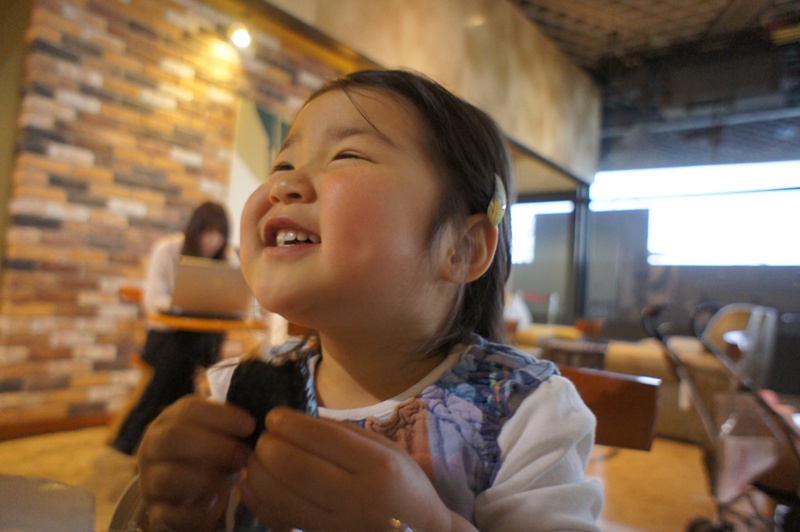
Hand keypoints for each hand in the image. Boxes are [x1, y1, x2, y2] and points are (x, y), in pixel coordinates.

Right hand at [137, 396, 254, 531]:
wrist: (174, 489)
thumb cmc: (201, 451)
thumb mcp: (210, 431)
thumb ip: (226, 426)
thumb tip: (252, 425)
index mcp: (168, 420)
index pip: (189, 410)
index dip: (222, 417)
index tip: (250, 425)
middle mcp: (152, 447)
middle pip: (174, 438)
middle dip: (215, 446)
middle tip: (243, 455)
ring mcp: (149, 480)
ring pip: (170, 477)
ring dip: (209, 478)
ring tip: (236, 477)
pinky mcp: (155, 512)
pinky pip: (171, 514)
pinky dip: (197, 510)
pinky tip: (216, 503)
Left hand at [239, 407, 456, 530]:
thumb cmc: (403, 486)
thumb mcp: (388, 450)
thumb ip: (344, 434)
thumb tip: (296, 422)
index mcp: (377, 467)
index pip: (322, 439)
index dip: (289, 424)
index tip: (274, 417)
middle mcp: (357, 499)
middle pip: (295, 468)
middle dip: (269, 447)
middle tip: (263, 438)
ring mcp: (337, 526)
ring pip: (281, 497)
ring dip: (258, 473)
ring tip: (256, 458)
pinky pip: (280, 520)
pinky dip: (259, 499)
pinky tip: (253, 482)